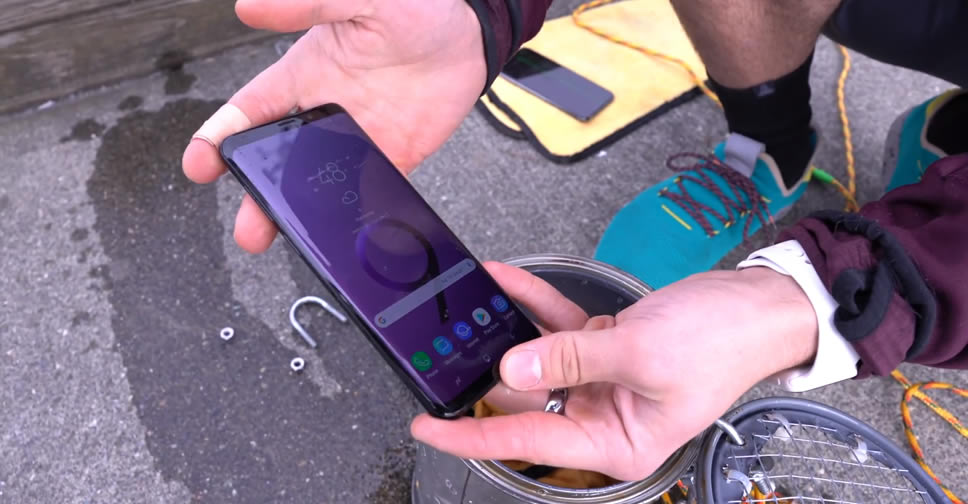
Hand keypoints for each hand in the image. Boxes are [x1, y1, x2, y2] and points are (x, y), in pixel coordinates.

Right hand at [182, 0, 486, 252]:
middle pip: (276, 160)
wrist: (468, 32)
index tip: (199, 164)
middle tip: (246, 229)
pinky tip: (343, 239)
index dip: (219, 136)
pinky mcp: (392, 157)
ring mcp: (356, 140)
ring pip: (316, 185)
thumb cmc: (413, 6)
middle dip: (256, 195)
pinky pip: (368, 191)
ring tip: (281, 241)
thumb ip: (310, 3)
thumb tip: (248, 6)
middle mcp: (322, 112)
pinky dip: (356, 216)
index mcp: (303, 74)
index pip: (250, 110)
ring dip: (297, 215)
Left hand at [412, 265, 817, 480]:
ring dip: (505, 327)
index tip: (427, 427)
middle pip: (525, 400)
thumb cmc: (722, 343)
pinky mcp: (603, 348)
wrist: (758, 305)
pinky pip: (556, 327)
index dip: (470, 437)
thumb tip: (512, 366)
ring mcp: (600, 382)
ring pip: (535, 359)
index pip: (527, 446)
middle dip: (483, 370)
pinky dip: (534, 304)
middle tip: (436, 350)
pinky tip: (507, 281)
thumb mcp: (641, 355)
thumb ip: (570, 361)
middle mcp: (602, 418)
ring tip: (466, 304)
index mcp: (614, 443)